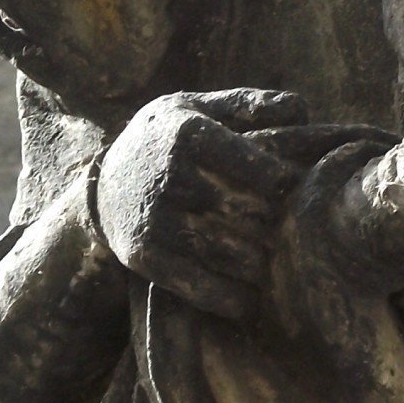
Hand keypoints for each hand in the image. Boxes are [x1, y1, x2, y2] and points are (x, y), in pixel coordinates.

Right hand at [95, 89, 308, 317]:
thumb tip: (301, 111)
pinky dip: (231, 297)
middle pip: (245, 210)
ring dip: (261, 264)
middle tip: (297, 233)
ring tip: (279, 263)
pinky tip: (251, 297)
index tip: (298, 190)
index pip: (255, 164)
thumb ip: (250, 105)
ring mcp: (155, 218)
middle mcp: (169, 175)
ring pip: (227, 251)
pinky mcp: (143, 255)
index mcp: (188, 132)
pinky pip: (198, 285)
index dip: (286, 181)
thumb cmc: (166, 140)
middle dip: (277, 225)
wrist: (102, 185)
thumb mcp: (199, 107)